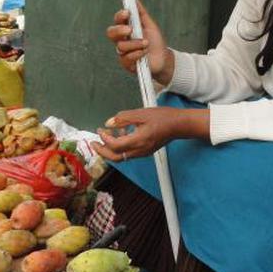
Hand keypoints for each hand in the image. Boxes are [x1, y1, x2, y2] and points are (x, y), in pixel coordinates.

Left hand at [92, 107, 208, 160]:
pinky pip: (129, 153)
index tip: (100, 130)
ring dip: (111, 148)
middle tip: (94, 143)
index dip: (104, 139)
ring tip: (108, 135)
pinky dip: (121, 146)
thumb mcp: (140, 114)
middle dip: (102, 151)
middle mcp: (140, 150)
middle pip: (115, 157)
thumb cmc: (163, 117)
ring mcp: (143, 153)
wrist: (178, 125)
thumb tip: (109, 123)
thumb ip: (123, 118)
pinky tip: (122, 133)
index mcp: (138, 140)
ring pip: (121, 157)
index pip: (115, 146)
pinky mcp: (145, 151)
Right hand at [107, 0, 172, 84]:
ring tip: (146, 43)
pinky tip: (144, 52)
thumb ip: (142, 14)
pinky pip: (127, 58)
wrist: (163, 59)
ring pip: (121, 46)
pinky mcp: (126, 63)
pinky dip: (137, 53)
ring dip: (135, 43)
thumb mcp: (150, 26)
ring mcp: (123, 52)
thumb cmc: (155, 41)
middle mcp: (122, 40)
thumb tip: (135, 0)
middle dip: (119, 30)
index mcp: (126, 28)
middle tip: (130, 30)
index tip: (128, 12)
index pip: (118, 20)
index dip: (120, 16)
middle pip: (111, 33)